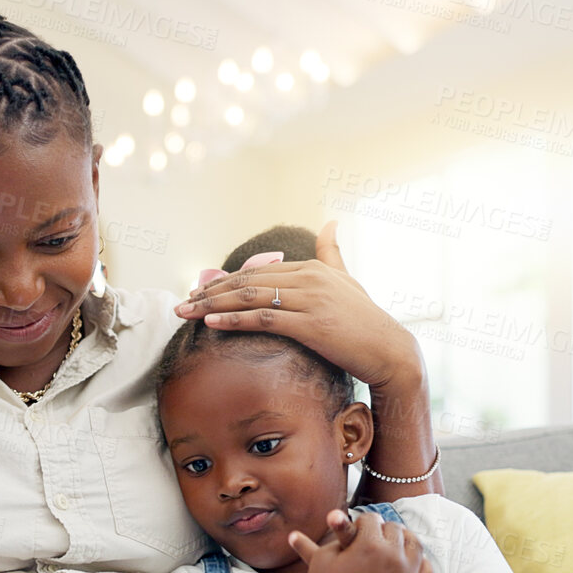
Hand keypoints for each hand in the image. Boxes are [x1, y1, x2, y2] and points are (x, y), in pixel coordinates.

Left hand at [173, 222, 419, 389]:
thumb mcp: (347, 280)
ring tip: (186, 313)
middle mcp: (309, 279)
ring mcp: (310, 300)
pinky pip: (264, 319)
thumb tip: (330, 222)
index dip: (223, 283)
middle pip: (247, 282)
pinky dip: (235, 320)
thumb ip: (332, 252)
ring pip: (250, 298)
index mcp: (312, 268)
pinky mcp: (311, 324)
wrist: (390, 350)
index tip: (198, 293)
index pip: (256, 273)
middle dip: (210, 293)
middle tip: (182, 304)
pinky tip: (212, 324)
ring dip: (213, 305)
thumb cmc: (366, 320)